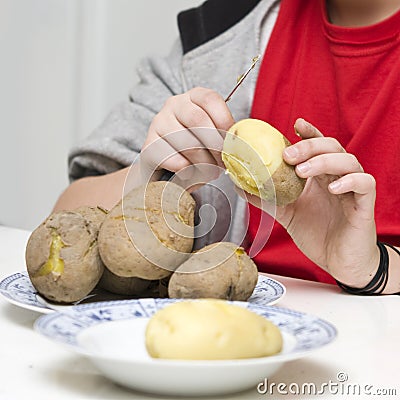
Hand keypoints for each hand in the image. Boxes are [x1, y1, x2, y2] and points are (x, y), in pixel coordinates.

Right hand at [139, 87, 233, 187]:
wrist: (165, 169)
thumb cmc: (195, 151)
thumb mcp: (212, 138)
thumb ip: (224, 136)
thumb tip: (238, 145)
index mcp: (194, 97)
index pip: (210, 100)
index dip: (225, 122)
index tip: (233, 143)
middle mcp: (173, 105)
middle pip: (198, 121)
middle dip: (215, 146)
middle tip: (223, 163)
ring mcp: (158, 124)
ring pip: (187, 143)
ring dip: (205, 163)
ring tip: (210, 172)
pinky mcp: (149, 147)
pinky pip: (175, 161)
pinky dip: (188, 172)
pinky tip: (190, 174)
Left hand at [246, 118, 378, 286]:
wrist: (338, 263)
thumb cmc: (317, 234)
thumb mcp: (286, 213)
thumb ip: (266, 198)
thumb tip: (239, 185)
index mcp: (320, 177)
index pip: (318, 146)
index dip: (310, 133)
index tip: (296, 124)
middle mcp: (337, 178)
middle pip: (332, 147)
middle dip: (309, 146)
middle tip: (288, 155)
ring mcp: (352, 190)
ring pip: (348, 161)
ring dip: (324, 161)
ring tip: (302, 171)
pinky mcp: (364, 206)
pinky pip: (365, 184)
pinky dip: (350, 180)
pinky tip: (333, 187)